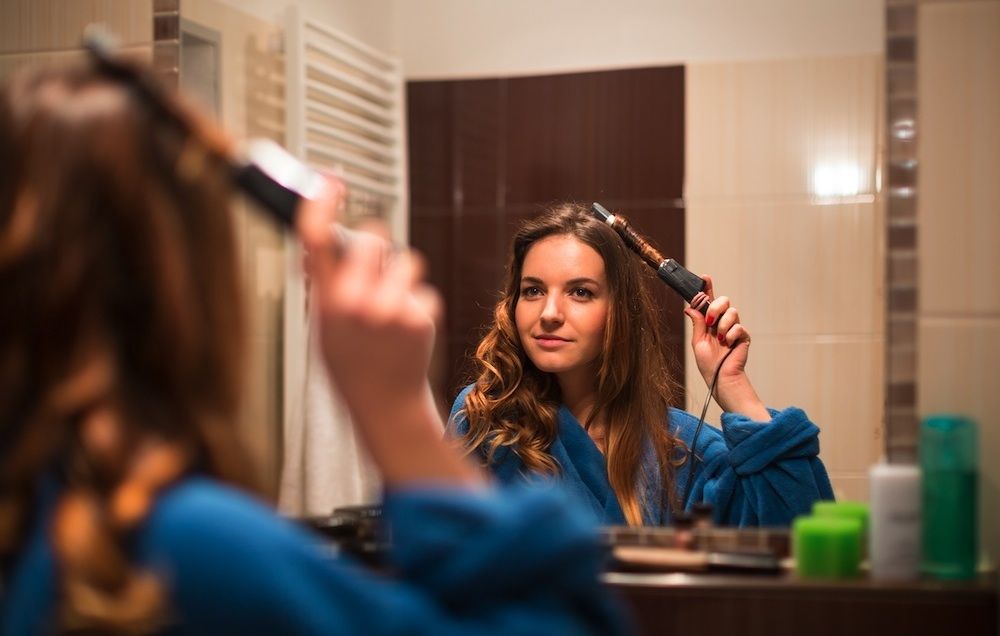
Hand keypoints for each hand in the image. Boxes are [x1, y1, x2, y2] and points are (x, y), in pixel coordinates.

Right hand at [296, 179, 480, 487]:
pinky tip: (406, 330)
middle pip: (373, 239)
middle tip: (373, 271)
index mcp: (326, 302)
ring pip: (406, 260)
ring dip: (401, 276)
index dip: (321, 204)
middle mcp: (356, 302)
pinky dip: (416, 303)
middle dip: (375, 249)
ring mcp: (390, 309)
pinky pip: (422, 289)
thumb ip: (321, 287)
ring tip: (391, 308)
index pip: (317, 240)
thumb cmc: (352, 364)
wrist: (385, 404)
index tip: (329, 183)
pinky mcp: (420, 316)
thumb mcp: (322, 326)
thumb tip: (316, 247)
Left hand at [684, 275, 768, 420]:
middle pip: (723, 300)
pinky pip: (738, 326)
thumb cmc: (708, 363)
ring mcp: (734, 328)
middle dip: (716, 306)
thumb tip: (689, 307)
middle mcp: (722, 322)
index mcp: (709, 322)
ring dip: (722, 324)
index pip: (709, 301)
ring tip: (719, 338)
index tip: (704, 277)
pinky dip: (730, 334)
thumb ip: (697, 323)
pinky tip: (726, 343)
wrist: (720, 378)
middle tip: (709, 320)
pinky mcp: (743, 336)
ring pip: (732, 312)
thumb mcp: (698, 342)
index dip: (707, 288)